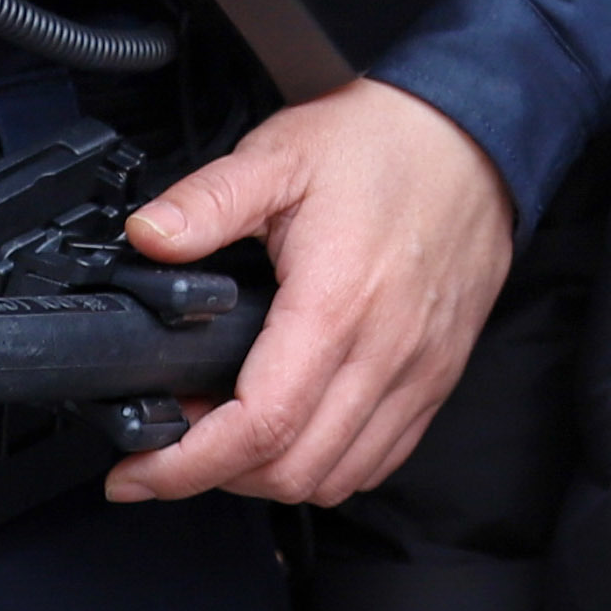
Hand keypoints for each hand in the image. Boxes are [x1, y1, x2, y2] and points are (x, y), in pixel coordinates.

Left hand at [104, 81, 517, 507]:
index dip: (187, 465)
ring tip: (229, 436)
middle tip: (172, 444)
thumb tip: (147, 236)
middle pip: (294, 469)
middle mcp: (385, 350)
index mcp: (336, 302)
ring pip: (338, 477)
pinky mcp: (439, 374)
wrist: (473, 133)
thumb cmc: (381, 143)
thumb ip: (208, 200)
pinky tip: (295, 428)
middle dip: (216, 477)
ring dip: (272, 476)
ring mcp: (419, 370)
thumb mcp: (280, 154)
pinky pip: (381, 458)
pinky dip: (329, 465)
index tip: (138, 471)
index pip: (260, 425)